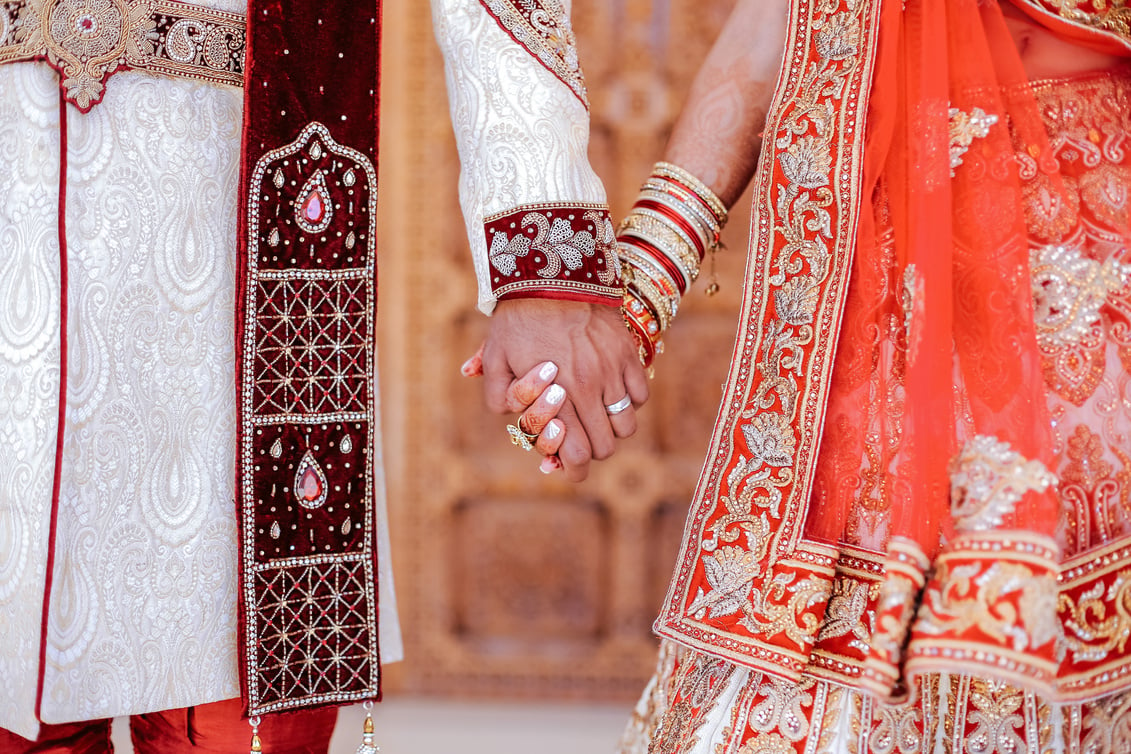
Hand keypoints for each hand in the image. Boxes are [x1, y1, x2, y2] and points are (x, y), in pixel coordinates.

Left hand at [476, 299, 649, 480]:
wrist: (551, 274)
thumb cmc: (517, 319)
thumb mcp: (495, 359)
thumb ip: (499, 397)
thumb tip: (516, 421)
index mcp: (555, 395)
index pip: (575, 455)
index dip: (572, 470)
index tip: (568, 469)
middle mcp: (588, 388)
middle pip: (604, 447)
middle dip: (590, 451)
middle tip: (579, 440)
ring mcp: (612, 371)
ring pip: (626, 426)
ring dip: (612, 429)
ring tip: (596, 415)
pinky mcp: (628, 354)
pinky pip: (640, 396)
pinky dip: (629, 402)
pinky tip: (610, 391)